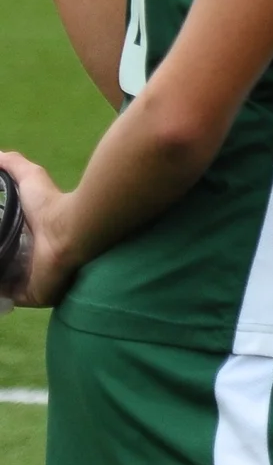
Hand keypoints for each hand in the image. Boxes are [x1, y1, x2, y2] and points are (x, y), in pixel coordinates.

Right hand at [0, 152, 71, 308]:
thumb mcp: (29, 178)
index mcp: (30, 241)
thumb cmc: (51, 203)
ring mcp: (33, 280)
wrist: (73, 228)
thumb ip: (13, 165)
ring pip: (4, 282)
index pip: (6, 248)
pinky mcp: (34, 295)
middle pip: (5, 267)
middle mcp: (32, 263)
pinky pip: (6, 298)